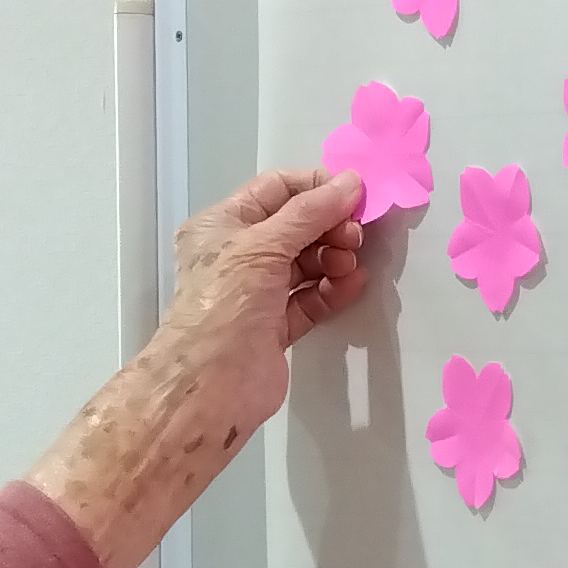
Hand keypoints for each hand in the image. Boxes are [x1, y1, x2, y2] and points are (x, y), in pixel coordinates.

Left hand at [31, 166, 370, 567]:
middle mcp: (238, 255)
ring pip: (306, 263)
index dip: (315, 188)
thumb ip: (310, 212)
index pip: (275, 190)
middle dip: (330, 226)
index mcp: (221, 225)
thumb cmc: (226, 304)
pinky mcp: (276, 326)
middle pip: (295, 226)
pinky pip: (312, 298)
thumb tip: (351, 182)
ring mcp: (257, 292)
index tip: (354, 195)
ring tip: (350, 265)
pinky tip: (353, 285)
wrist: (212, 385)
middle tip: (355, 236)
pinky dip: (333, 290)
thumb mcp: (263, 245)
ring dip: (334, 258)